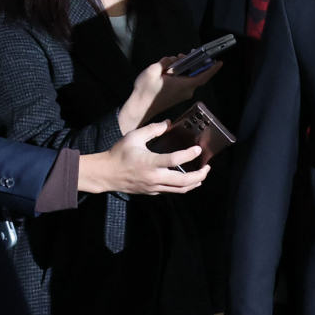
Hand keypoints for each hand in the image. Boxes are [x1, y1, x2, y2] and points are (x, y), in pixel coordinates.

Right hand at [79, 119, 210, 194]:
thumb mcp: (134, 136)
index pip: (174, 161)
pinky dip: (183, 186)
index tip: (198, 149)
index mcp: (150, 162)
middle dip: (199, 175)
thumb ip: (153, 129)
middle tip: (207, 167)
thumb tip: (168, 123)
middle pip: (183, 181)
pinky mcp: (152, 192)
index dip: (188, 155)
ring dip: (194, 183)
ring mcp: (154, 187)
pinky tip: (188, 180)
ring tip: (202, 175)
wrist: (106, 174)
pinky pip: (171, 191)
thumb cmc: (119, 153)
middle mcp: (154, 177)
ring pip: (180, 190)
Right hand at [121, 56, 221, 132]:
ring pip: (190, 78)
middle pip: (196, 75)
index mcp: (184, 85)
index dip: (212, 69)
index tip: (220, 62)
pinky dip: (183, 74)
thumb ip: (165, 62)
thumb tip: (171, 60)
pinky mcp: (177, 96)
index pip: (203, 76)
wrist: (139, 108)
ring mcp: (182, 95)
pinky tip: (174, 69)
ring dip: (187, 68)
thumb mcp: (153, 71)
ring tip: (177, 59)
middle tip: (188, 53)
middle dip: (195, 63)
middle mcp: (187, 91)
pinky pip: (185, 83)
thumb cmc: (146, 91)